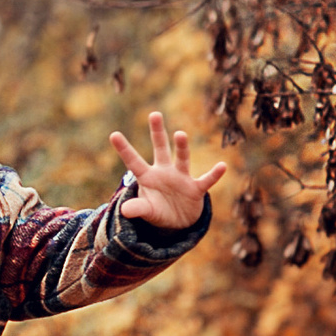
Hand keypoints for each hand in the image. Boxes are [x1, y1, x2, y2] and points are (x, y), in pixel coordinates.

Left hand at [110, 112, 227, 228]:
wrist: (178, 221)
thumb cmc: (158, 211)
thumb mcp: (147, 212)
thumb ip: (137, 209)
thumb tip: (124, 211)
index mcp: (148, 177)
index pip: (134, 162)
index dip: (124, 149)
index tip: (113, 134)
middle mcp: (165, 172)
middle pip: (160, 149)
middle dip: (157, 132)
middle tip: (154, 114)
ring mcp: (181, 178)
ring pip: (182, 159)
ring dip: (182, 147)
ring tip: (180, 134)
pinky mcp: (196, 188)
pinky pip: (206, 180)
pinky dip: (214, 174)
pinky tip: (222, 166)